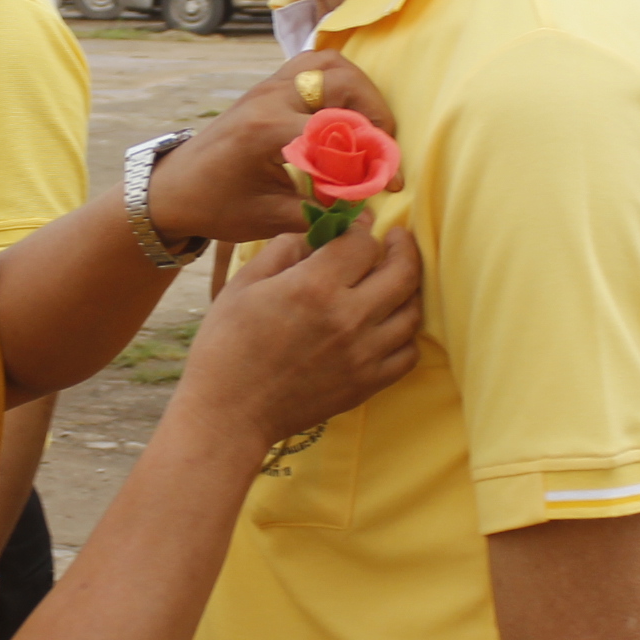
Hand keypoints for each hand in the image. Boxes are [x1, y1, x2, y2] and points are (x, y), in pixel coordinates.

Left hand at [148, 52, 401, 244]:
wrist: (175, 188)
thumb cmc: (215, 205)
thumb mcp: (268, 219)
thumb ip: (320, 212)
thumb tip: (368, 209)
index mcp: (266, 130)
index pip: (337, 133)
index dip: (371, 160)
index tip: (389, 186)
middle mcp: (270, 97)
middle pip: (340, 79)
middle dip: (373, 113)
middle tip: (382, 148)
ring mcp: (269, 85)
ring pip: (329, 62)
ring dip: (359, 90)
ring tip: (368, 128)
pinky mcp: (270, 86)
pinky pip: (315, 65)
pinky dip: (340, 83)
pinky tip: (347, 115)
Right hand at [173, 219, 422, 445]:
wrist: (229, 412)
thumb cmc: (227, 345)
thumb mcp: (245, 283)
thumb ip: (285, 249)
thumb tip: (318, 232)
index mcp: (314, 287)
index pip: (363, 243)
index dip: (361, 229)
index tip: (357, 228)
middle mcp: (348, 318)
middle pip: (403, 272)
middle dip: (404, 248)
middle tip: (398, 240)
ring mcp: (363, 354)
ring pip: (412, 312)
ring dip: (407, 289)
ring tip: (395, 281)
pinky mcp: (367, 384)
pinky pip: (408, 353)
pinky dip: (405, 334)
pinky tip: (389, 324)